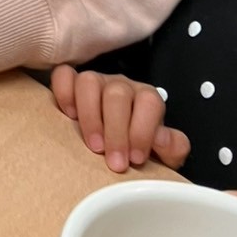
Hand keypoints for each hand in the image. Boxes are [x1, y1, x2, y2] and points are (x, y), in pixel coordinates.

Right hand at [49, 65, 189, 172]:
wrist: (117, 145)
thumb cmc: (136, 149)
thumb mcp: (163, 154)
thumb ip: (173, 147)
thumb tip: (161, 138)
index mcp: (147, 99)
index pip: (150, 102)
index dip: (143, 131)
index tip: (135, 159)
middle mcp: (121, 86)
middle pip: (117, 95)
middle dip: (116, 132)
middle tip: (114, 162)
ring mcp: (95, 82)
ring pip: (89, 82)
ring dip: (90, 116)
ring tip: (92, 146)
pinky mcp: (71, 83)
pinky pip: (64, 75)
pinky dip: (64, 93)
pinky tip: (68, 116)